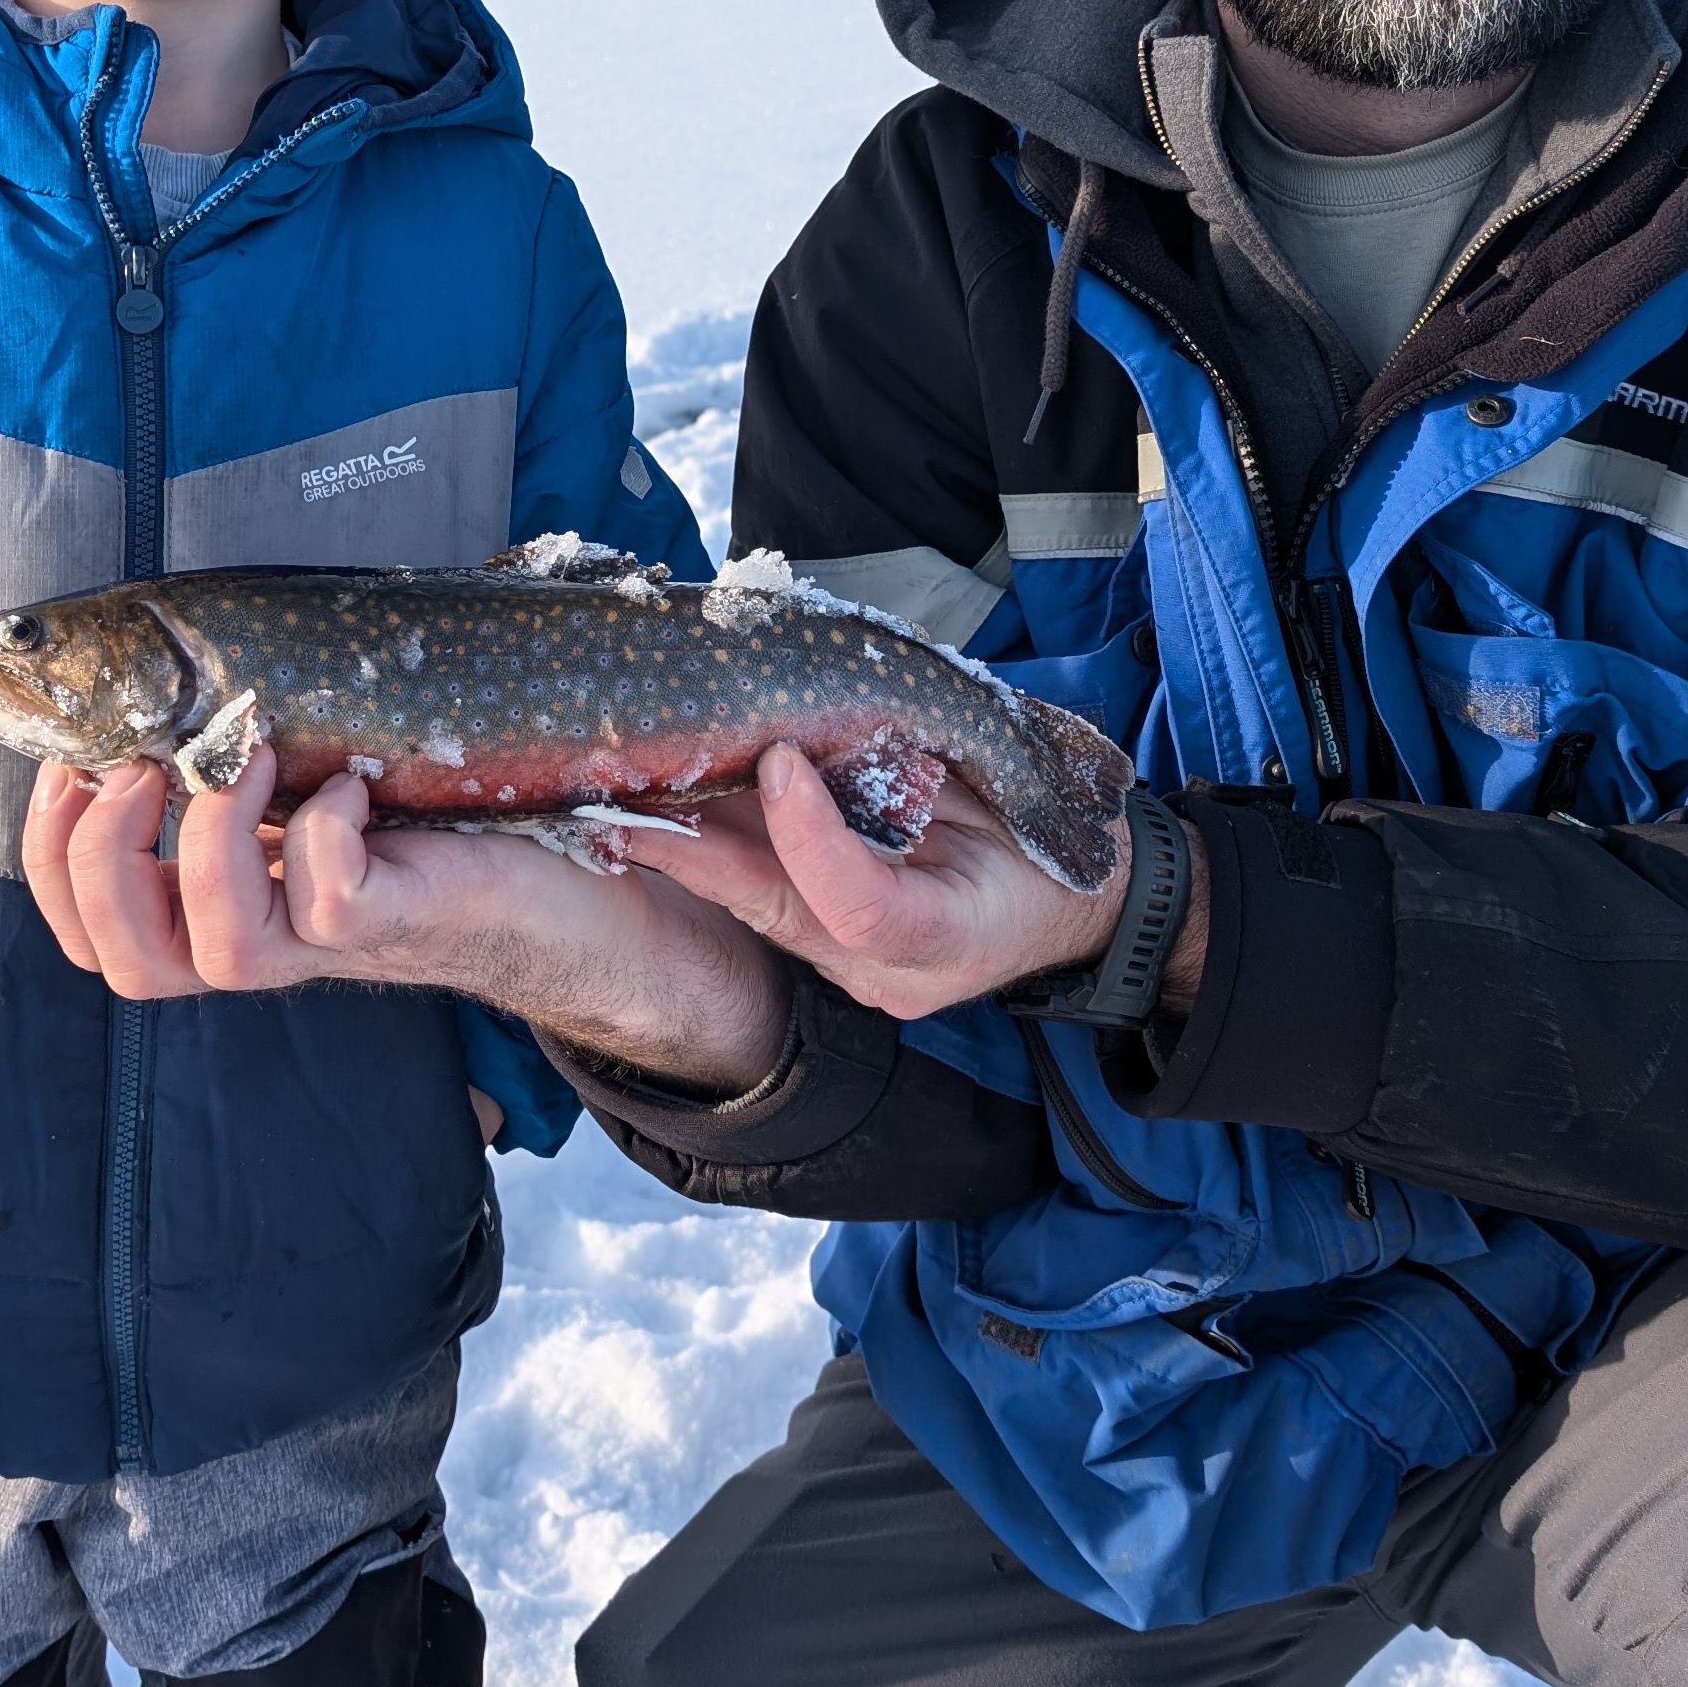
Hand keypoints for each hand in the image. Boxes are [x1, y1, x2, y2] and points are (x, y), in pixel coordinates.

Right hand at [20, 743, 792, 1089]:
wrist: (580, 877)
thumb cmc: (442, 805)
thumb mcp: (316, 763)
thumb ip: (240, 741)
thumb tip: (156, 656)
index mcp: (222, 899)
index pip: (88, 922)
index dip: (51, 855)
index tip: (67, 765)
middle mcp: (263, 936)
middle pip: (126, 961)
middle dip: (101, 862)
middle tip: (136, 770)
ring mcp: (330, 941)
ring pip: (216, 951)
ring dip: (207, 841)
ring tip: (243, 757)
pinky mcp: (401, 922)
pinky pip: (326, 905)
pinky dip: (321, 836)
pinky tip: (351, 785)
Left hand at [617, 743, 1132, 1023]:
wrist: (1078, 904)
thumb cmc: (1054, 846)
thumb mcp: (1013, 801)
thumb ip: (931, 771)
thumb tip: (850, 713)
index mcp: (948, 941)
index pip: (859, 908)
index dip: (811, 835)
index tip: (782, 759)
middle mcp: (887, 973)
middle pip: (776, 912)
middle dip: (692, 851)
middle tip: (618, 798)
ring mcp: (851, 967)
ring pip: (754, 900)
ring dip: (686, 842)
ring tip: (609, 792)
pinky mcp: (829, 942)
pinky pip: (762, 891)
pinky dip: (715, 842)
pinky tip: (657, 802)